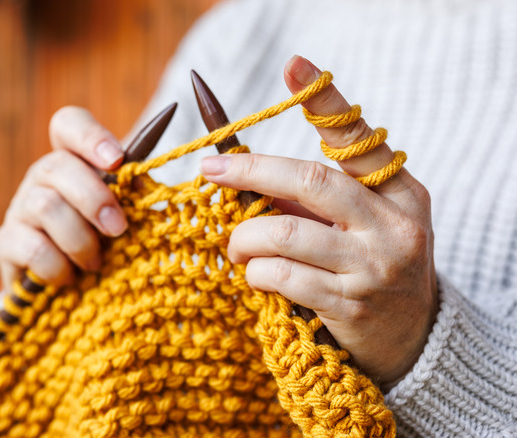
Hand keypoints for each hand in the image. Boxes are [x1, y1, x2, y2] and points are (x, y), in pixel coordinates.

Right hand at [0, 106, 127, 290]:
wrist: (63, 292)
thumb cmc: (100, 245)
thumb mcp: (119, 217)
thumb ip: (130, 196)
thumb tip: (142, 182)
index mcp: (73, 161)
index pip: (68, 125)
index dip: (90, 136)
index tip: (116, 160)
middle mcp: (41, 177)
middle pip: (57, 165)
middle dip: (93, 198)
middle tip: (118, 228)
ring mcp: (20, 208)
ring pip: (46, 206)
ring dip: (79, 239)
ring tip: (95, 263)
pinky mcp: (7, 242)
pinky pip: (34, 248)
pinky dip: (59, 267)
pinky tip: (69, 278)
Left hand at [200, 56, 438, 386]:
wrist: (411, 339)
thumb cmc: (370, 266)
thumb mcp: (360, 225)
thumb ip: (314, 198)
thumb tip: (242, 169)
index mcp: (400, 193)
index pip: (357, 138)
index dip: (324, 102)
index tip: (293, 65)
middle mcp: (393, 225)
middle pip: (311, 181)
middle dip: (251, 171)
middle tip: (211, 169)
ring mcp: (374, 267)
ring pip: (285, 233)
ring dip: (245, 238)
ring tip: (236, 246)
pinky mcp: (349, 304)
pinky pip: (281, 277)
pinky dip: (255, 272)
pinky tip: (255, 275)